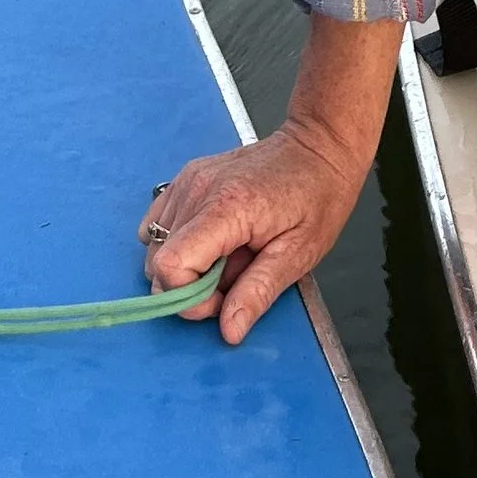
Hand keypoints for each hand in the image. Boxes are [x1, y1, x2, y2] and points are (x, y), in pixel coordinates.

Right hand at [138, 11, 402, 342]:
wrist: (319, 146)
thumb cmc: (318, 196)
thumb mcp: (299, 253)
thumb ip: (258, 293)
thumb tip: (228, 331)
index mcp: (226, 207)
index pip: (170, 265)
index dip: (190, 297)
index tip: (224, 298)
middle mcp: (198, 189)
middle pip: (159, 260)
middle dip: (190, 287)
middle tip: (234, 278)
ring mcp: (189, 180)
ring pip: (157, 245)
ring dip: (187, 265)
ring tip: (230, 255)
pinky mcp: (188, 177)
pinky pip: (159, 223)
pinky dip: (178, 242)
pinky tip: (211, 241)